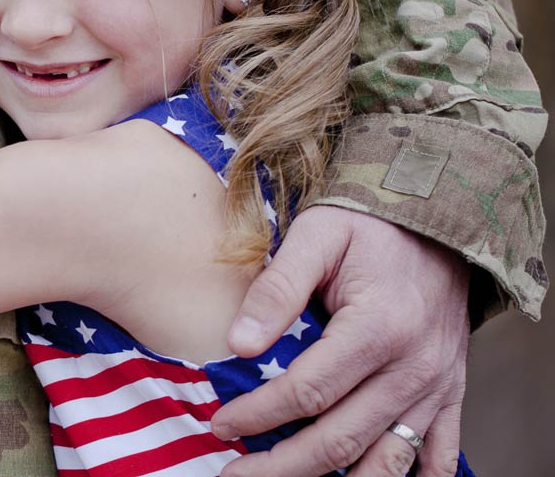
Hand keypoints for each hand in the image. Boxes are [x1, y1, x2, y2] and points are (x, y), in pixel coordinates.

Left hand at [211, 204, 468, 476]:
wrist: (437, 221)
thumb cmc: (367, 226)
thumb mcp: (316, 236)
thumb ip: (277, 289)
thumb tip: (237, 345)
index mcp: (377, 328)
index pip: (307, 392)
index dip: (259, 415)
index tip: (220, 424)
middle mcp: (413, 368)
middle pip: (341, 440)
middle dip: (282, 466)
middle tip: (236, 475)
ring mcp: (436, 386)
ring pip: (386, 462)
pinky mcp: (451, 393)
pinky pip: (437, 456)